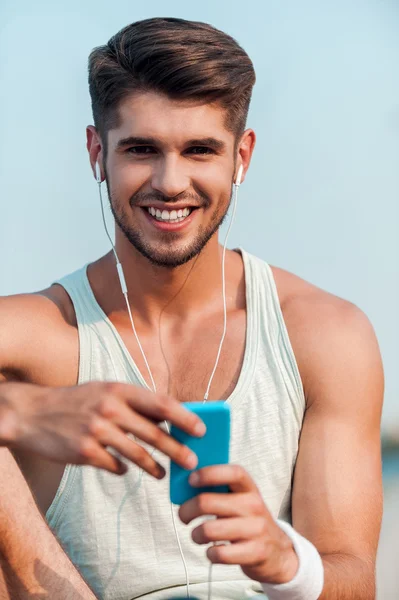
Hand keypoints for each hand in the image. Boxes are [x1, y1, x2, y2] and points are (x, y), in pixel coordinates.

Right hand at [0, 381, 204, 475]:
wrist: (33, 413)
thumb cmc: (77, 401)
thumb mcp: (105, 391)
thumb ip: (134, 403)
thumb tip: (168, 418)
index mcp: (119, 390)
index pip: (161, 404)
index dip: (185, 418)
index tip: (201, 430)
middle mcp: (110, 409)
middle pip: (154, 434)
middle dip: (177, 450)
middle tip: (192, 462)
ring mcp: (97, 431)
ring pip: (137, 454)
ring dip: (155, 467)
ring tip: (163, 473)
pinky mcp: (85, 453)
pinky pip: (115, 466)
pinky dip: (123, 468)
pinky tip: (125, 468)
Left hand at [178, 464, 298, 584]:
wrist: (278, 552)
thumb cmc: (248, 521)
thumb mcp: (240, 500)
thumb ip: (219, 492)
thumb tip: (185, 487)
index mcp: (249, 488)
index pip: (233, 473)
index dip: (209, 473)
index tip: (191, 479)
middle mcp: (254, 505)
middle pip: (208, 502)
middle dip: (187, 510)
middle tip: (183, 515)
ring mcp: (256, 529)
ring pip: (209, 530)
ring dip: (196, 534)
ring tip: (197, 535)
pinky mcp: (255, 552)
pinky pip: (219, 553)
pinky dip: (210, 553)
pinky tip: (212, 551)